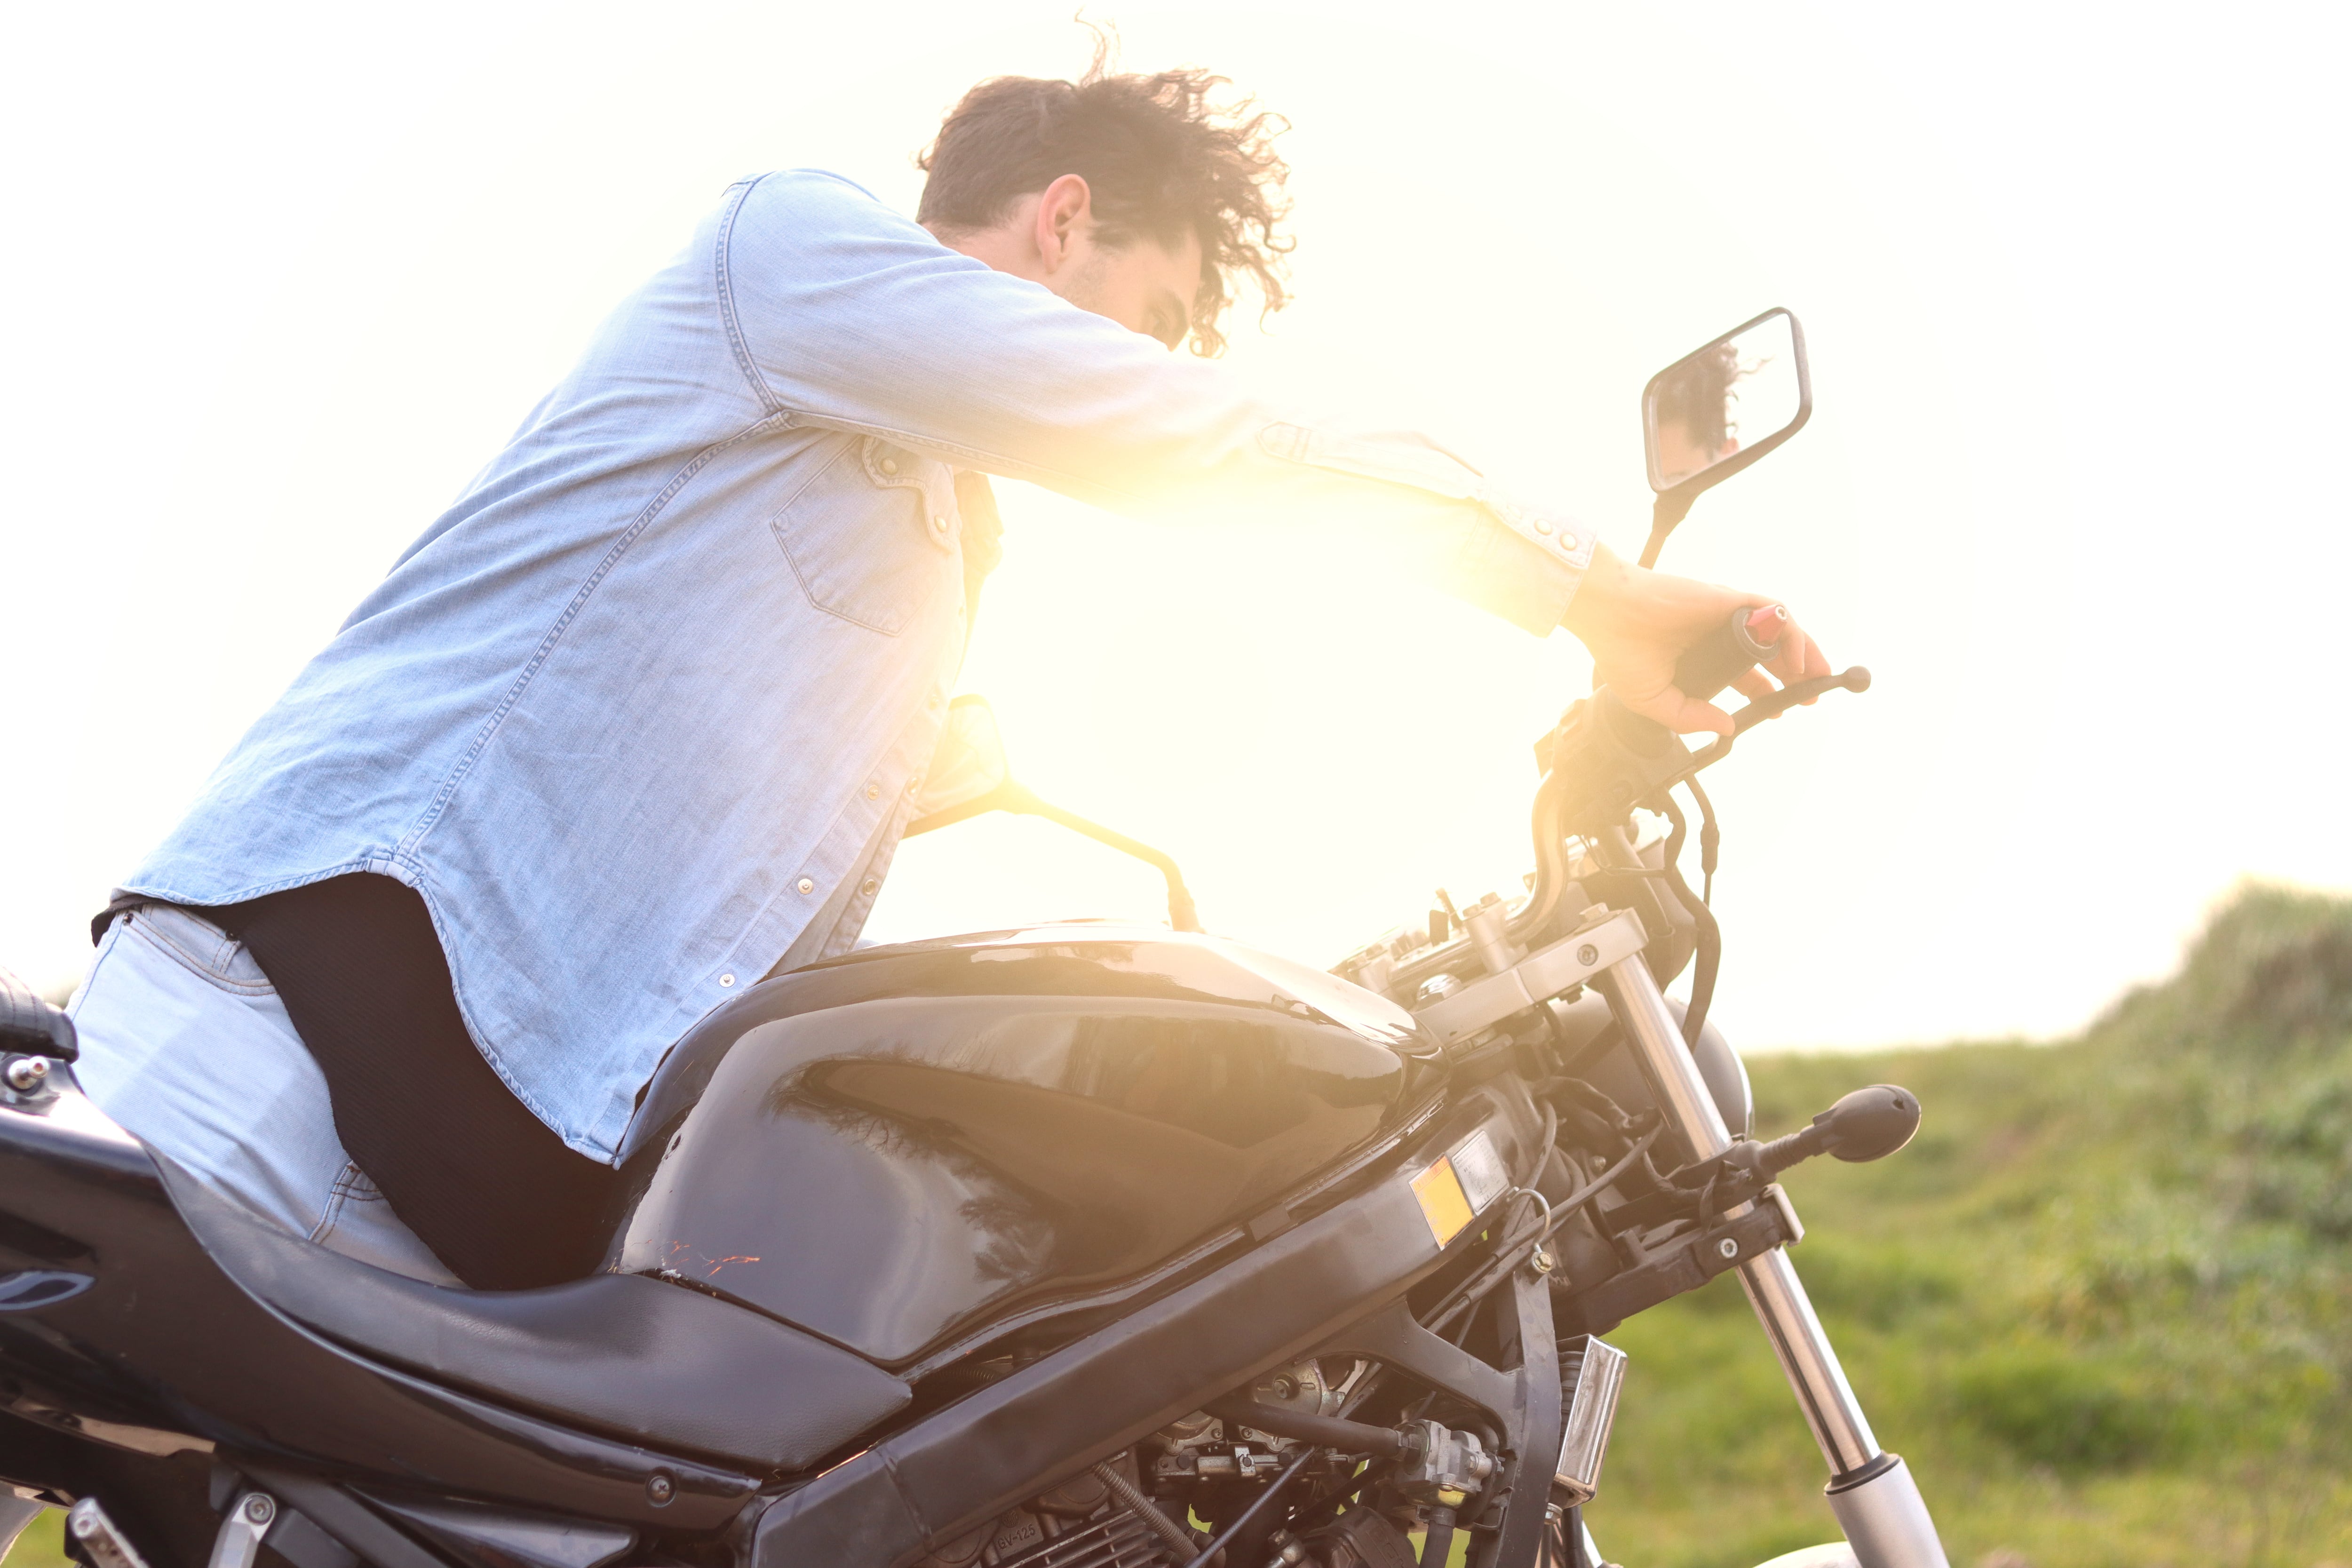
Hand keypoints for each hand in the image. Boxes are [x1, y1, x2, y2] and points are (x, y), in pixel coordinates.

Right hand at [1560, 544, 1831, 735]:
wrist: (1607, 615)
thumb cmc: (1620, 650)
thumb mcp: (1655, 701)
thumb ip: (1690, 718)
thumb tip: (1727, 727)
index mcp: (1702, 654)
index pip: (1746, 673)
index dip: (1766, 691)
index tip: (1779, 710)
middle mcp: (1719, 632)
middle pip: (1770, 651)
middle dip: (1796, 674)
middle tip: (1810, 697)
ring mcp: (1728, 615)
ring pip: (1779, 631)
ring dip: (1804, 653)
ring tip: (1816, 679)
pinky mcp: (1732, 600)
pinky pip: (1774, 614)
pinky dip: (1792, 634)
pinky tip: (1797, 661)